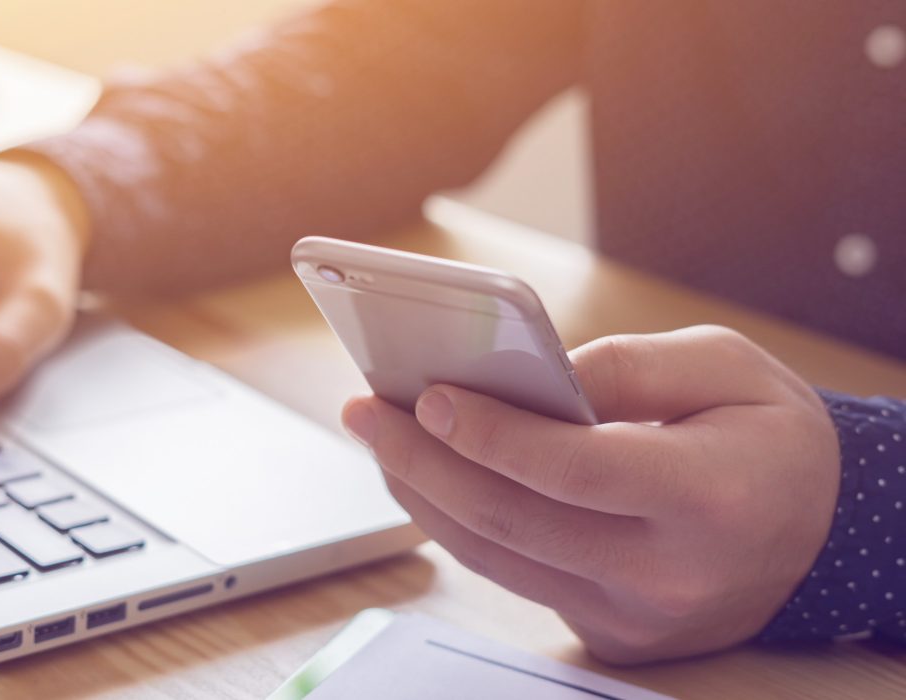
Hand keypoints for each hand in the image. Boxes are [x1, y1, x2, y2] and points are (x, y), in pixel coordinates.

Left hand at [341, 325, 840, 662]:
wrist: (820, 534)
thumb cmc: (770, 437)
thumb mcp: (728, 367)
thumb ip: (626, 364)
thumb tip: (523, 375)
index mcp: (711, 497)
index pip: (575, 470)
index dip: (491, 433)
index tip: (426, 396)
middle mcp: (670, 572)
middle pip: (513, 519)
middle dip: (422, 461)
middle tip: (365, 409)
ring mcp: (635, 616)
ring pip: (496, 556)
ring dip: (422, 495)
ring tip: (379, 437)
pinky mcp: (610, 634)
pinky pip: (513, 576)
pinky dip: (459, 525)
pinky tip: (427, 477)